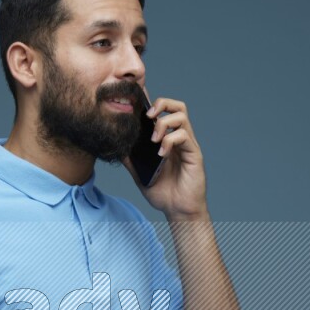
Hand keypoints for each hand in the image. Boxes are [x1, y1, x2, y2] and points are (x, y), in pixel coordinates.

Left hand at [123, 86, 207, 218]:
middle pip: (176, 106)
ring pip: (181, 116)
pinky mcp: (194, 154)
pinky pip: (184, 136)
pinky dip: (170, 141)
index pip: (162, 112)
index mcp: (167, 139)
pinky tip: (161, 154)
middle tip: (147, 116)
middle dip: (161, 104)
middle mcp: (179, 138)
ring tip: (153, 140)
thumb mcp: (140, 174)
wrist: (178, 210)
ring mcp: (188, 145)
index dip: (151, 101)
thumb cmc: (163, 192)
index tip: (137, 98)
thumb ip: (130, 159)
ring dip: (163, 123)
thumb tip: (116, 146)